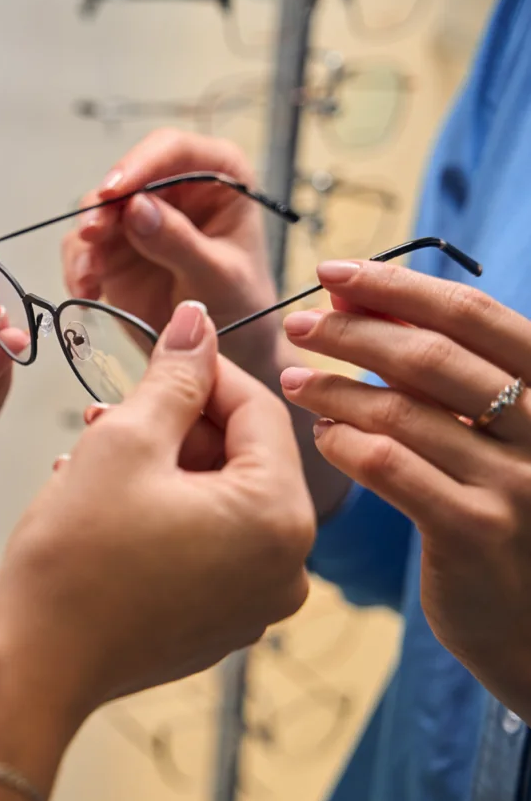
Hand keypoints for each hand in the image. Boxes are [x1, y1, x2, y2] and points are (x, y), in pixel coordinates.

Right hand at [0, 301, 314, 708]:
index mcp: (278, 515)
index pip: (257, 408)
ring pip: (221, 502)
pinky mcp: (223, 627)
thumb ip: (172, 377)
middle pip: (243, 458)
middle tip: (108, 415)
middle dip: (177, 425)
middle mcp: (288, 566)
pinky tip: (107, 509)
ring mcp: (257, 604)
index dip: (201, 370)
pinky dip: (167, 517)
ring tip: (93, 460)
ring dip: (165, 469)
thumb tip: (198, 322)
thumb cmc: (72, 558)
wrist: (34, 667)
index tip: (154, 355)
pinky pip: (207, 548)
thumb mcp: (123, 443)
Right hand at [61, 129, 279, 373]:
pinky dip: (79, 269)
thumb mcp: (219, 277)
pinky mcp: (115, 249)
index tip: (114, 191)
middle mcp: (175, 189)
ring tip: (88, 277)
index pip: (174, 151)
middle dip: (103, 206)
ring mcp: (140, 218)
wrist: (228, 350)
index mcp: (218, 177)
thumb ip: (179, 242)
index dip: (141, 164)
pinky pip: (83, 249)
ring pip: (98, 211)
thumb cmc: (242, 306)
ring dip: (86, 242)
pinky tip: (87, 294)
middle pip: (127, 177)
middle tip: (90, 234)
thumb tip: (136, 208)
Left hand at [279, 259, 530, 713]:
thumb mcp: (493, 430)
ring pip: (402, 412)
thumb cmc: (501, 508)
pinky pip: (391, 468)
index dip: (396, 286)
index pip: (472, 314)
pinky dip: (346, 444)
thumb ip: (443, 372)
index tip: (331, 271)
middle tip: (296, 323)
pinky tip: (322, 438)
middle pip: (432, 356)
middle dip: (352, 331)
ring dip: (335, 388)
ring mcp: (516, 481)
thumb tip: (361, 301)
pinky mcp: (475, 530)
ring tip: (292, 381)